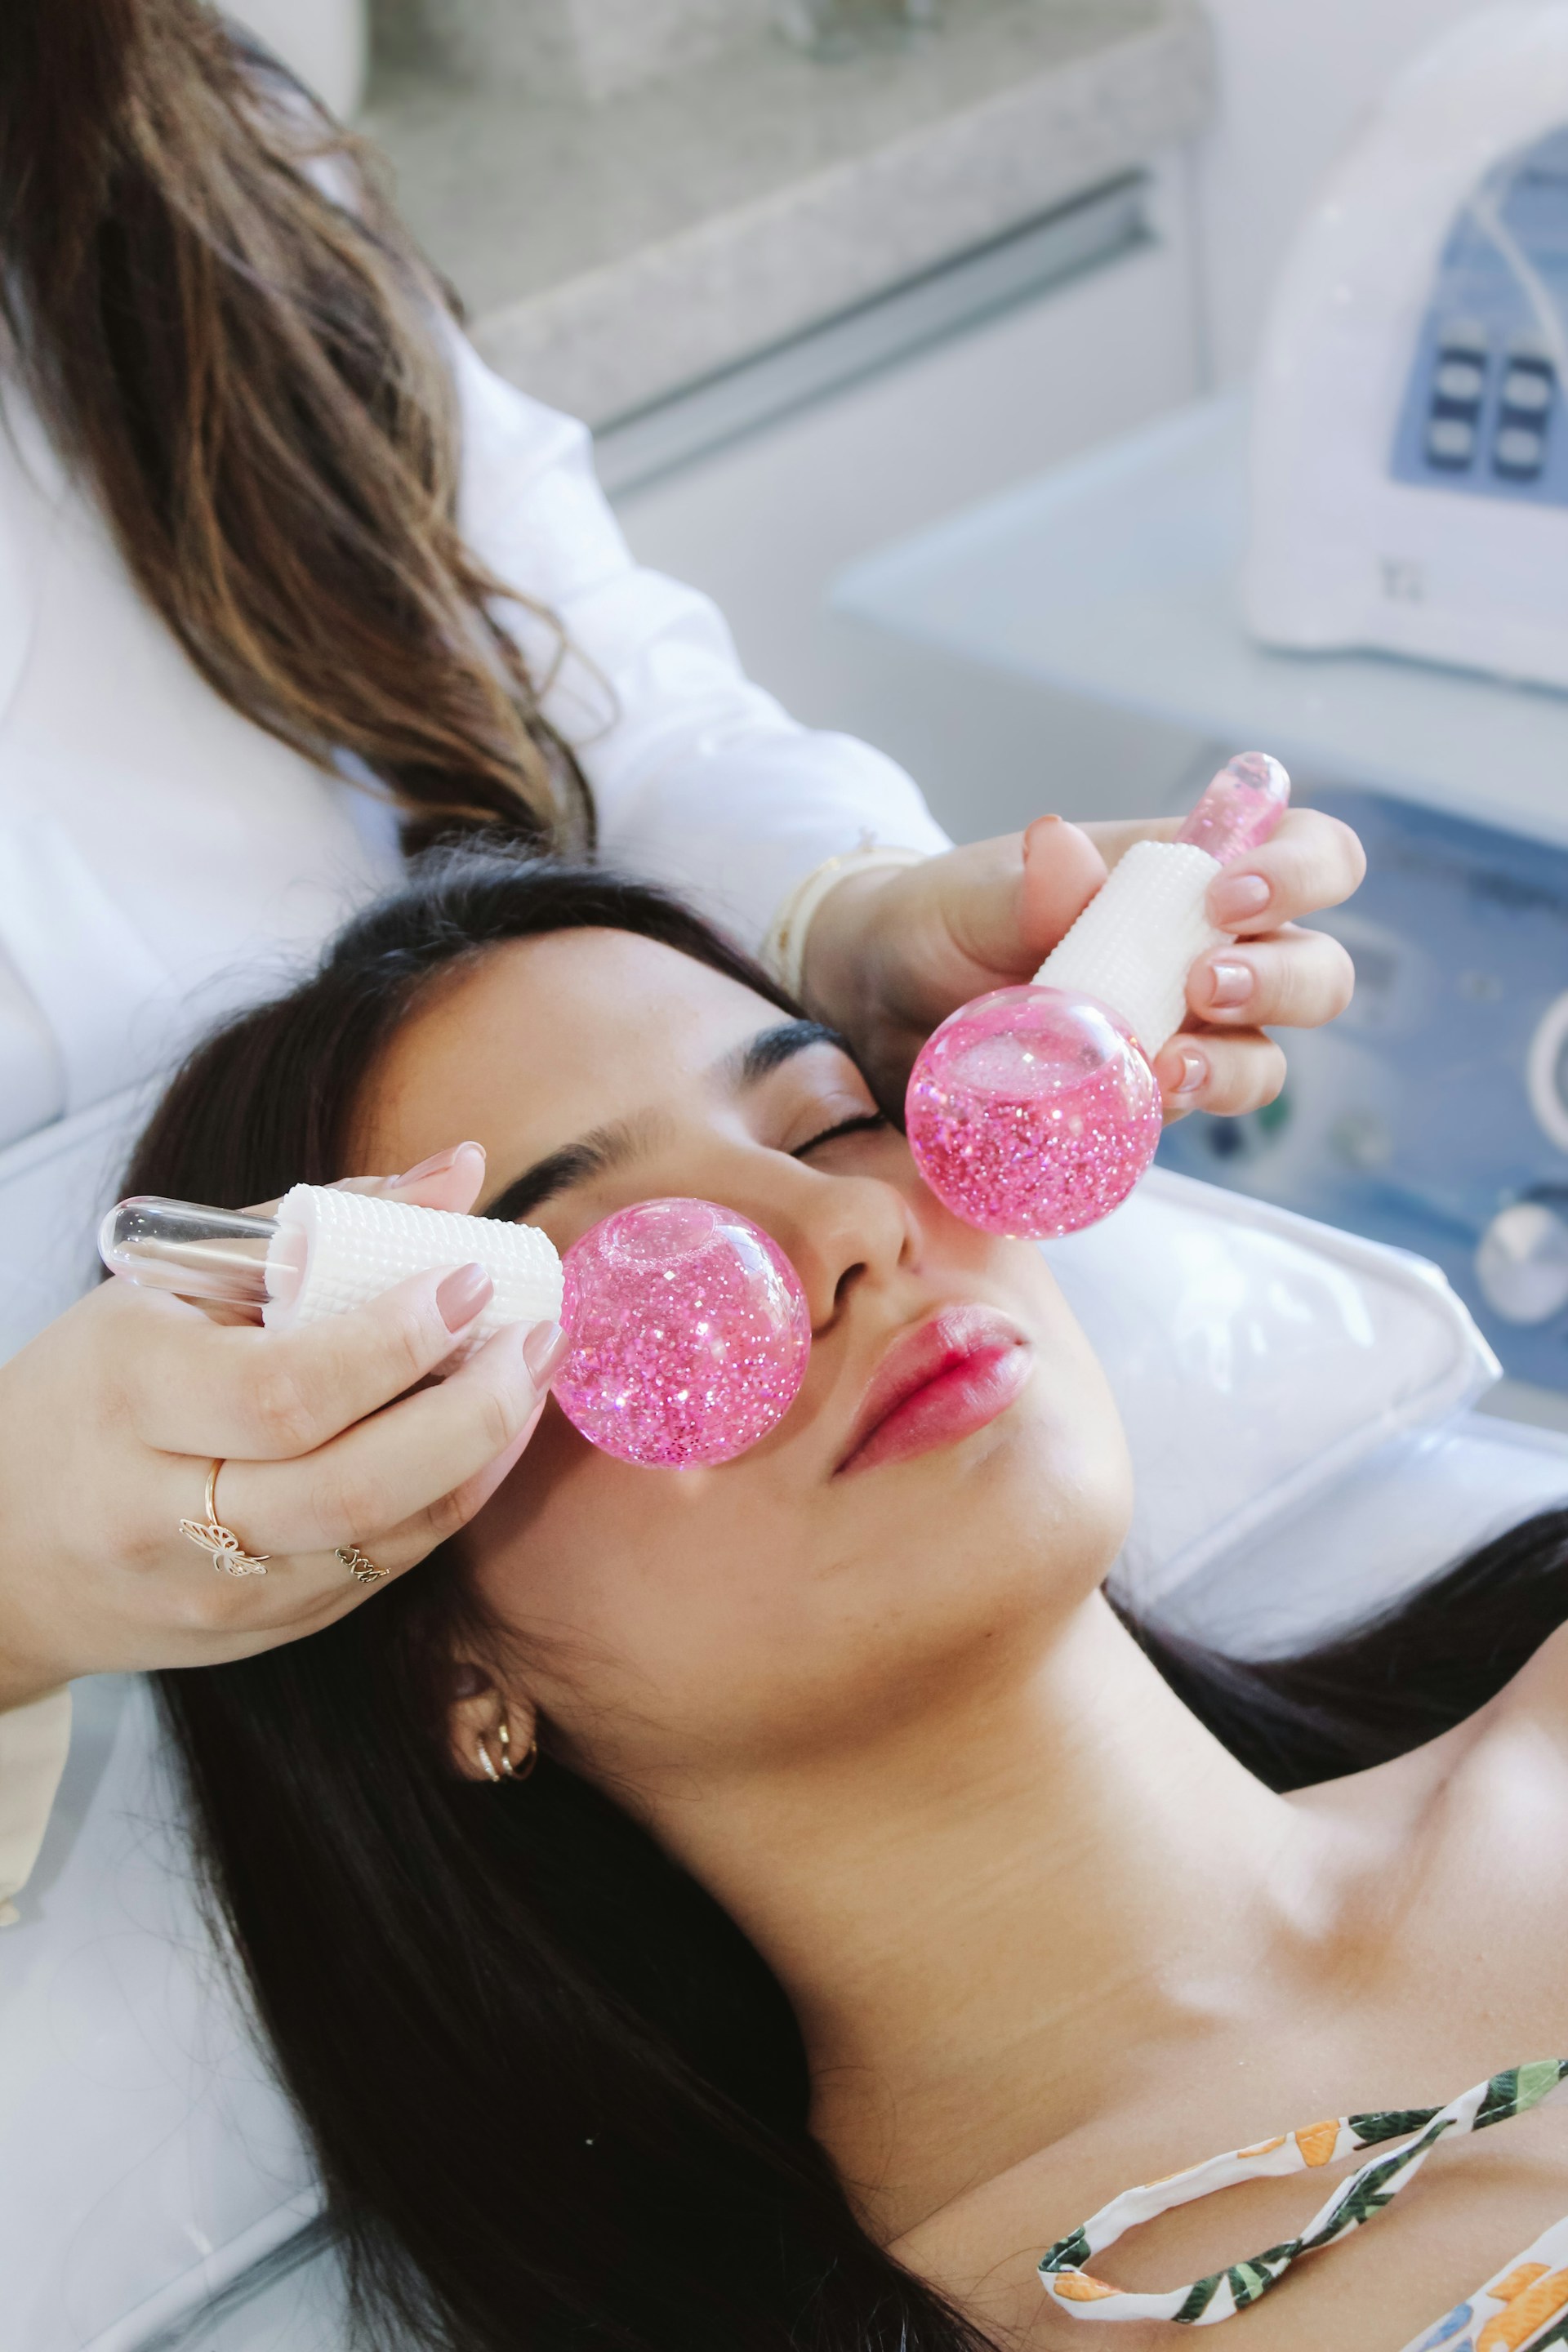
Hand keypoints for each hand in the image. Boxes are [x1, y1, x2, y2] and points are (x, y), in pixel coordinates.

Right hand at [0, 1143, 563, 1709]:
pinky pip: (381, 1574)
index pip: (287, 1390)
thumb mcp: (168, 1287)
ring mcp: (215, 1591)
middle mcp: (163, 1513)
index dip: (397, 1340)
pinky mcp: (258, 1636)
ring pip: (383, 1541)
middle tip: (539, 1335)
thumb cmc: (93, 1389)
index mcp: (129, 1398)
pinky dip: (449, 1502)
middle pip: (352, 1486)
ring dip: (482, 1458)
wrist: (2, 1554)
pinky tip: (485, 1440)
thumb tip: (459, 1170)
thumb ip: (315, 1225)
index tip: (475, 1277)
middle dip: (473, 1410)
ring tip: (531, 1377)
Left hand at [800, 809, 1364, 1118]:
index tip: (1230, 896)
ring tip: (1164, 1066)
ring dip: (1233, 1065)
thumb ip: (1021, 885)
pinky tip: (1125, 1107)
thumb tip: (1063, 852)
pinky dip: (1166, 1117)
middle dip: (1281, 979)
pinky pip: (1185, 1121)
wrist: (873, 1011)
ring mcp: (1180, 1038)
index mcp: (1182, 876)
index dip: (1301, 869)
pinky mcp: (1141, 1108)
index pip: (1305, 852)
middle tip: (1204, 986)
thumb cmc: (935, 927)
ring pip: (1265, 1060)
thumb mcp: (964, 899)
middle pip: (1317, 969)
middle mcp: (1202, 956)